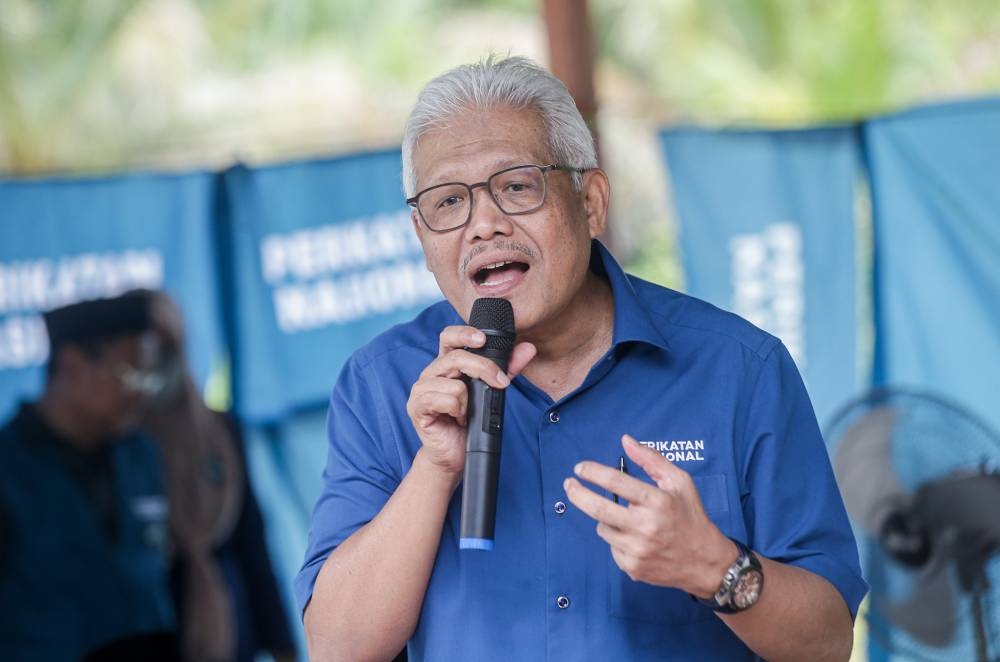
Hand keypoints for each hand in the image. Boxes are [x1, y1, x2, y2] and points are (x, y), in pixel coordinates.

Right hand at [406, 325, 534, 479]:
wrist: (454, 453)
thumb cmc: (469, 420)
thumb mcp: (492, 390)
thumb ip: (507, 368)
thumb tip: (528, 348)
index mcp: (446, 364)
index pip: (449, 336)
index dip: (464, 334)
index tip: (483, 339)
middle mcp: (431, 372)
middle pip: (457, 357)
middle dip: (484, 369)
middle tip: (501, 383)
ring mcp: (421, 389)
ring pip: (455, 384)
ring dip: (468, 401)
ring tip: (466, 411)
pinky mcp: (417, 406)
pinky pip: (445, 400)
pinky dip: (457, 410)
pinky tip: (456, 418)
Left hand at [564, 434, 735, 597]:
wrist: (705, 562)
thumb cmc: (691, 516)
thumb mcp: (680, 482)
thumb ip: (652, 459)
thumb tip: (625, 440)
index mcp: (657, 502)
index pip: (616, 482)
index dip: (593, 472)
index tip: (579, 468)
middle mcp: (645, 527)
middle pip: (598, 508)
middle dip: (577, 493)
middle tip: (569, 484)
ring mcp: (638, 550)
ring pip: (603, 528)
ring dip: (607, 519)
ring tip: (626, 518)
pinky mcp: (633, 567)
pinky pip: (612, 547)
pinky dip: (617, 539)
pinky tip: (635, 539)